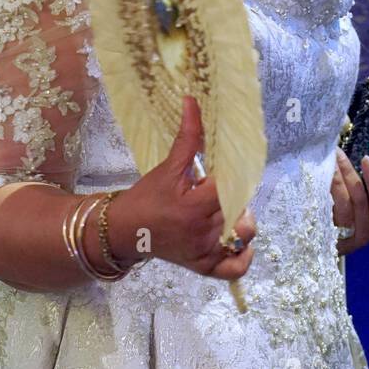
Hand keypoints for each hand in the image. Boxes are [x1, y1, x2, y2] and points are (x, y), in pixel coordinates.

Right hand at [111, 96, 255, 279]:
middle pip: (241, 210)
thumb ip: (188, 137)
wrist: (123, 232)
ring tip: (226, 210)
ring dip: (242, 221)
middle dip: (237, 197)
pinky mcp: (204, 267)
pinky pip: (237, 266)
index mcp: (193, 207)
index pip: (231, 188)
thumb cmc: (146, 198)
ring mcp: (204, 253)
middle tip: (223, 189)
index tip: (229, 169)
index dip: (235, 176)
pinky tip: (236, 239)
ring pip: (244, 235)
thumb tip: (194, 101)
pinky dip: (243, 254)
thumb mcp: (167, 167)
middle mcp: (202, 233)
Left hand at [331, 148, 368, 255]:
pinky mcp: (328, 240)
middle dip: (349, 173)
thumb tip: (346, 157)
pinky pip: (326, 213)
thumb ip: (357, 190)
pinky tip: (317, 180)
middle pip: (360, 200)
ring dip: (335, 180)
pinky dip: (323, 194)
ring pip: (343, 205)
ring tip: (326, 163)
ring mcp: (347, 239)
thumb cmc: (343, 222)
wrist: (321, 251)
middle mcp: (365, 234)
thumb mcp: (357, 209)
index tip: (365, 159)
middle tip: (338, 155)